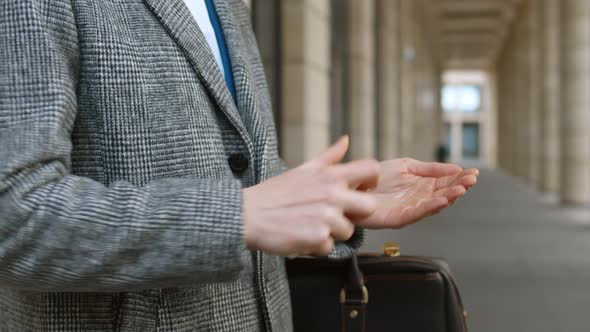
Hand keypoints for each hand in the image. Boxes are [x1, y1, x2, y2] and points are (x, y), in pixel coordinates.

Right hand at [243, 136, 378, 255]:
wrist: (248, 215)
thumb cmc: (274, 193)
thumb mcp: (304, 169)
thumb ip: (329, 157)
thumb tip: (346, 141)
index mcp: (330, 175)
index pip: (371, 170)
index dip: (372, 181)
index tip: (362, 190)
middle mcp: (332, 193)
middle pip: (370, 207)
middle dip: (355, 214)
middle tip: (335, 215)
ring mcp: (327, 216)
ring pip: (348, 231)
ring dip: (331, 233)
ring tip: (310, 225)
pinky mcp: (318, 237)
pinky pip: (330, 247)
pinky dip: (316, 246)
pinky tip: (302, 235)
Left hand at [356, 158, 478, 228]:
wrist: (353, 186)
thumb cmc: (377, 177)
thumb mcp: (406, 166)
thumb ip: (429, 168)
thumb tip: (455, 167)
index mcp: (422, 186)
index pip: (445, 182)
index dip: (459, 178)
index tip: (474, 172)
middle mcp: (419, 198)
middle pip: (443, 193)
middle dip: (458, 187)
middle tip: (471, 180)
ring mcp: (409, 209)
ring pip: (433, 204)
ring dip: (448, 197)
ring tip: (460, 190)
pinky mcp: (398, 218)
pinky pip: (416, 214)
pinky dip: (430, 207)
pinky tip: (441, 200)